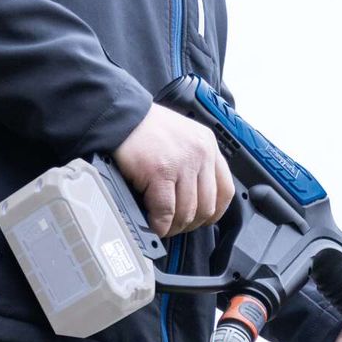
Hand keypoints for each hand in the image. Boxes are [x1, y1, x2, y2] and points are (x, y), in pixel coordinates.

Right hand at [113, 103, 234, 238]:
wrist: (116, 114)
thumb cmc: (144, 129)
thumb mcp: (182, 139)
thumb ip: (195, 165)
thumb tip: (196, 202)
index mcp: (208, 145)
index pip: (225, 190)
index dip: (215, 212)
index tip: (203, 220)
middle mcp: (200, 153)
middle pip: (207, 206)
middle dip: (191, 224)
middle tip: (177, 226)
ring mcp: (182, 163)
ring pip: (187, 212)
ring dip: (174, 226)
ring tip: (163, 226)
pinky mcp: (160, 172)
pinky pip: (166, 211)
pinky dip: (160, 224)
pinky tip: (154, 224)